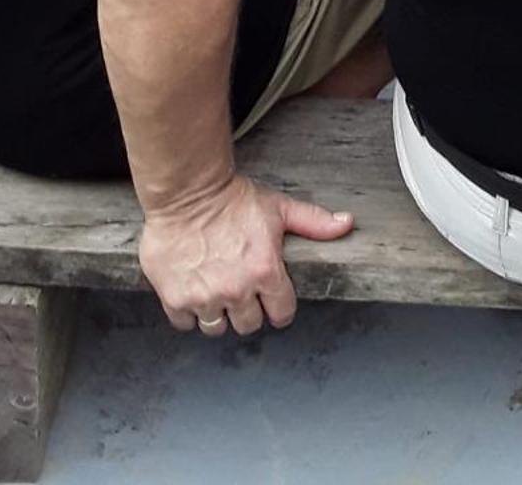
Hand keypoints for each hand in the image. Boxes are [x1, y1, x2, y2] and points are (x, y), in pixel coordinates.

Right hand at [139, 172, 352, 334]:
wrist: (187, 191)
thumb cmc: (232, 199)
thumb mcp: (279, 208)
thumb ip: (313, 221)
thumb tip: (346, 223)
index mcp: (265, 272)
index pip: (282, 313)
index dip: (279, 305)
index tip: (272, 297)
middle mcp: (236, 290)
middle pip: (249, 325)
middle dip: (249, 309)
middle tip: (242, 289)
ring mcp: (204, 297)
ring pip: (217, 328)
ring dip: (219, 314)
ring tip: (218, 289)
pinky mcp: (175, 298)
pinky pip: (186, 323)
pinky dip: (189, 311)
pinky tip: (194, 290)